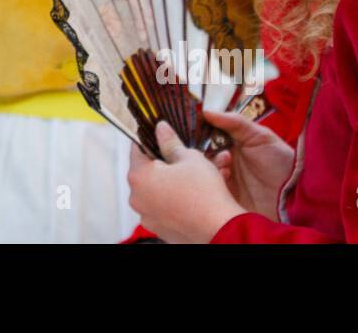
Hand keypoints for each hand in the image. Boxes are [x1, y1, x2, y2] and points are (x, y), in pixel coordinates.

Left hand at [126, 121, 247, 243]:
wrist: (221, 229)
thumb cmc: (205, 193)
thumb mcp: (189, 158)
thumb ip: (170, 142)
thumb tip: (161, 128)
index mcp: (138, 176)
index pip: (137, 147)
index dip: (150, 138)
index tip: (161, 135)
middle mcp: (136, 198)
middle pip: (146, 171)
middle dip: (163, 162)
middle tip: (182, 158)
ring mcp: (147, 215)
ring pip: (155, 190)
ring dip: (169, 182)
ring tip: (190, 178)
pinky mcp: (159, 228)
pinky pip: (162, 207)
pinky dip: (173, 199)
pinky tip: (191, 196)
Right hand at [203, 108, 295, 220]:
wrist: (294, 194)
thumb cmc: (280, 161)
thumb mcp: (260, 136)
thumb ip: (234, 122)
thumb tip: (207, 111)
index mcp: (231, 144)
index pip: (208, 136)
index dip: (202, 131)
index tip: (199, 127)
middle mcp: (225, 161)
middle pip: (203, 153)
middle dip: (206, 150)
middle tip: (223, 151)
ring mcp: (225, 180)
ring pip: (205, 170)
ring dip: (212, 164)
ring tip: (227, 164)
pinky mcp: (225, 197)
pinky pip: (210, 188)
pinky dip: (215, 180)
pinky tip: (226, 176)